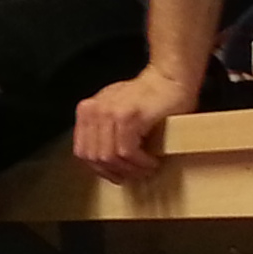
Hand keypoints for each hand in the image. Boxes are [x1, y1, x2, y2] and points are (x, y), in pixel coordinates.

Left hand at [72, 66, 200, 182]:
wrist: (170, 78)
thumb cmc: (147, 96)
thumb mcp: (115, 110)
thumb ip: (103, 131)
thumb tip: (103, 163)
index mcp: (87, 110)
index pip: (82, 151)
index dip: (100, 169)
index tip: (117, 175)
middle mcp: (93, 110)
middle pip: (94, 157)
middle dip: (116, 172)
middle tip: (136, 175)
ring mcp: (110, 113)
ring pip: (109, 157)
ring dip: (131, 169)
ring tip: (146, 168)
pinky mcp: (128, 117)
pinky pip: (126, 151)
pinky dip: (140, 162)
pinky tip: (152, 162)